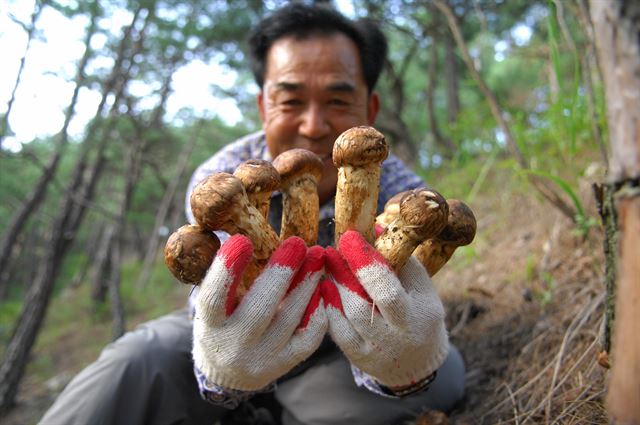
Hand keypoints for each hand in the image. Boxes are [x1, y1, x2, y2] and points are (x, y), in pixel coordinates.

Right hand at [193, 234, 326, 390]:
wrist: (229, 372)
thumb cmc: (222, 321)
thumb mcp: (214, 301)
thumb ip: (225, 274)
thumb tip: (246, 228)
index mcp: (210, 326)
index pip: (213, 299)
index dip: (227, 270)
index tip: (242, 240)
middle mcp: (234, 345)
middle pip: (260, 309)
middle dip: (281, 273)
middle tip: (297, 243)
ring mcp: (262, 358)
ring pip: (290, 319)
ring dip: (307, 283)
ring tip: (317, 255)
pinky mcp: (286, 363)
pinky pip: (308, 337)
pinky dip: (318, 310)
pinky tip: (322, 285)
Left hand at [322, 230, 448, 387]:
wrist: (418, 359)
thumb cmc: (419, 309)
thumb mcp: (419, 283)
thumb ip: (398, 257)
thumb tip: (372, 226)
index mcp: (415, 317)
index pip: (386, 290)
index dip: (365, 263)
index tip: (350, 237)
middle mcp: (394, 339)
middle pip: (359, 307)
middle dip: (343, 274)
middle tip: (331, 249)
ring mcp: (374, 352)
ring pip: (344, 319)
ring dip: (333, 287)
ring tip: (327, 264)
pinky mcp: (358, 357)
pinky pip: (336, 332)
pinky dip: (328, 306)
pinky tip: (324, 286)